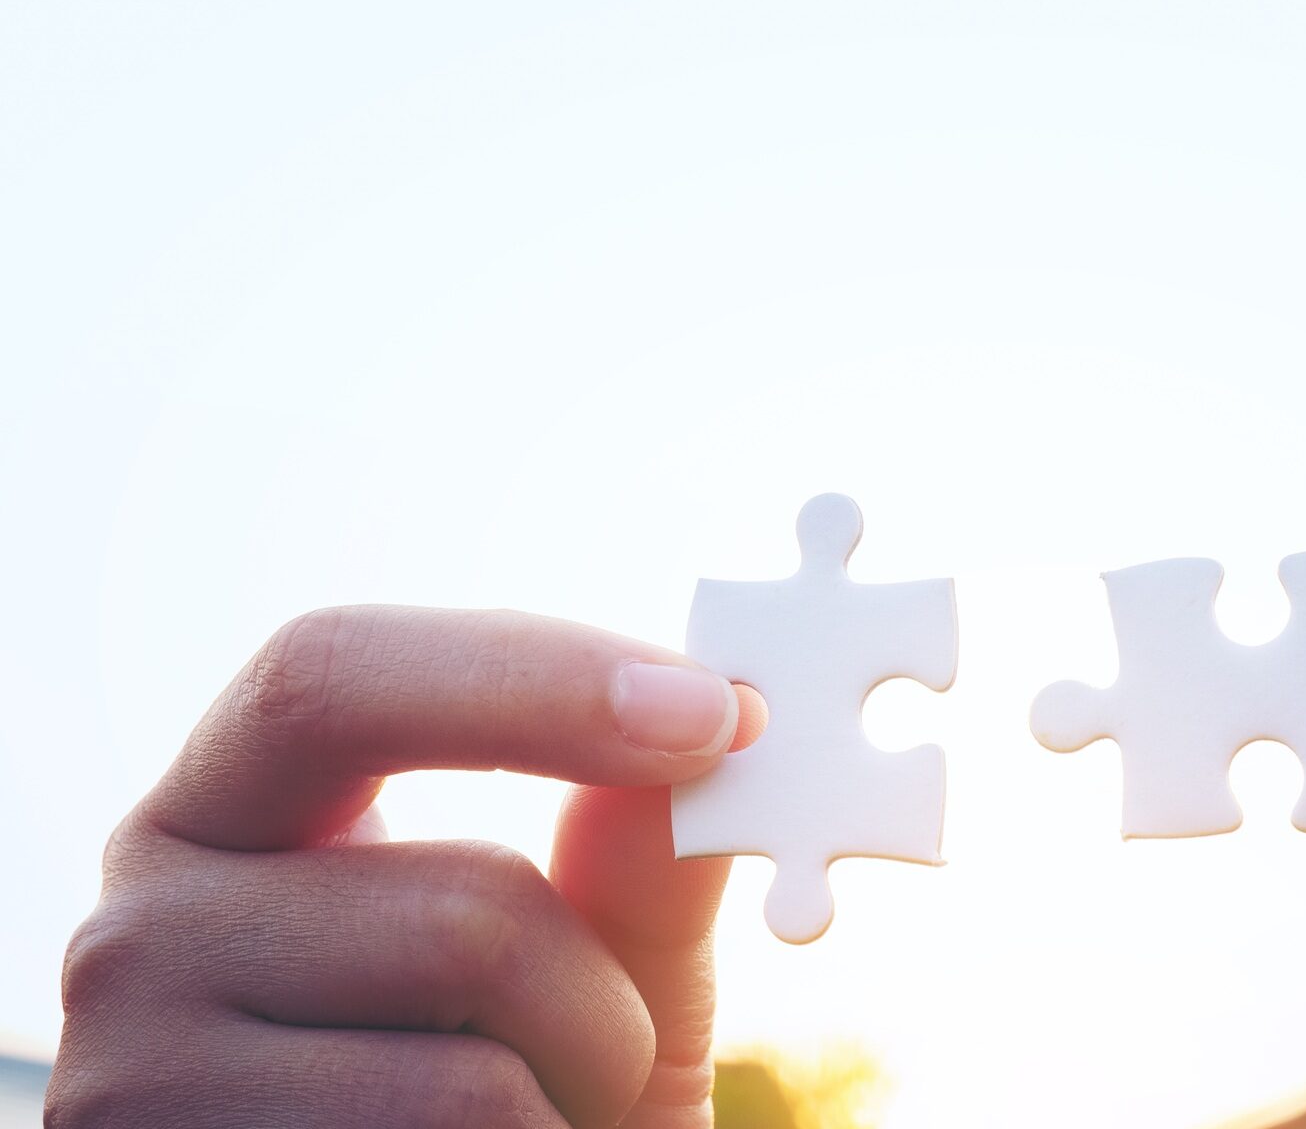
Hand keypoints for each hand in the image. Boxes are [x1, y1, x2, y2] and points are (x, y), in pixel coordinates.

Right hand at [48, 606, 764, 1128]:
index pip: (330, 674)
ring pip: (473, 1063)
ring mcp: (132, 1075)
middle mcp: (137, 929)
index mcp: (220, 818)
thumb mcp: (588, 986)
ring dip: (576, 1104)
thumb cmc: (512, 1112)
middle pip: (461, 902)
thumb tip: (704, 731)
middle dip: (594, 985)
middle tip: (624, 1054)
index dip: (536, 677)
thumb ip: (633, 873)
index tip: (720, 712)